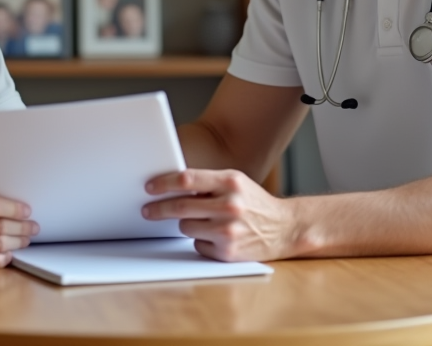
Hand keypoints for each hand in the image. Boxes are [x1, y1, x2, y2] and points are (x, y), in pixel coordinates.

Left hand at [142, 169, 297, 261]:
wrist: (284, 228)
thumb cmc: (254, 203)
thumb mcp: (236, 183)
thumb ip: (208, 183)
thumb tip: (169, 186)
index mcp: (230, 182)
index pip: (187, 179)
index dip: (163, 183)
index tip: (149, 187)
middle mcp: (230, 205)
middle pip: (180, 206)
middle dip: (158, 208)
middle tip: (147, 210)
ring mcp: (229, 230)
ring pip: (186, 226)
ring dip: (187, 224)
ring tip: (204, 221)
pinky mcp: (227, 252)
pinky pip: (198, 244)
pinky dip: (201, 240)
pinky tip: (217, 236)